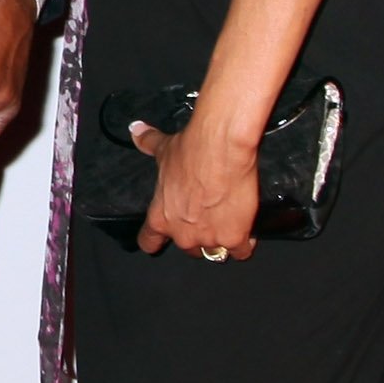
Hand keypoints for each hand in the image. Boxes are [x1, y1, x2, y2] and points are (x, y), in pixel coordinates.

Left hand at [132, 117, 258, 260]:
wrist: (220, 147)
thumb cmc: (191, 150)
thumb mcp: (164, 149)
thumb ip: (148, 144)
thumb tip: (136, 131)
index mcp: (160, 217)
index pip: (148, 242)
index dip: (156, 241)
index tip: (161, 239)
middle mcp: (182, 234)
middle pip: (189, 249)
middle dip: (198, 237)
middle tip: (208, 218)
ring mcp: (209, 239)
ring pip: (216, 252)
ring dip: (222, 241)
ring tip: (229, 222)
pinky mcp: (234, 238)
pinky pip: (241, 252)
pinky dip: (245, 243)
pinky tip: (247, 231)